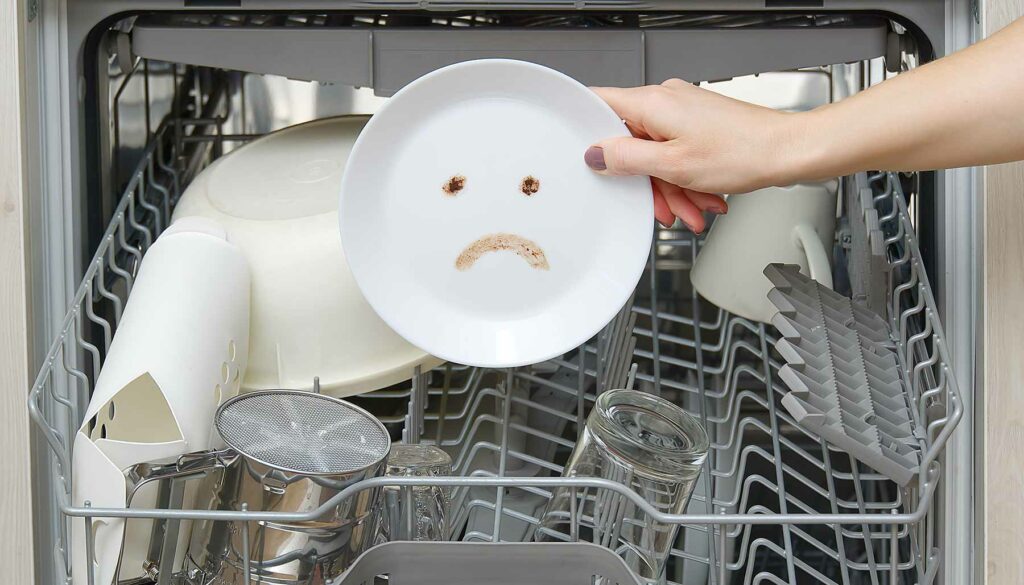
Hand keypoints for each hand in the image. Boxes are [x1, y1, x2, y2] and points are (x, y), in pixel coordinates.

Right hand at [586, 79, 802, 232]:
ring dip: (672, 188)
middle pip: (632, 142)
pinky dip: (687, 180)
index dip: (585, 130)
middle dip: (647, 181)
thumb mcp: (673, 166)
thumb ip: (627, 159)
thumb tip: (596, 154)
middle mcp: (666, 102)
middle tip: (661, 206)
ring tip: (692, 210)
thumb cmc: (743, 152)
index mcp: (653, 103)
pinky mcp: (700, 125)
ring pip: (658, 154)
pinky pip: (679, 154)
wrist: (788, 151)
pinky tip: (703, 200)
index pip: (599, 104)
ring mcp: (684, 113)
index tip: (583, 156)